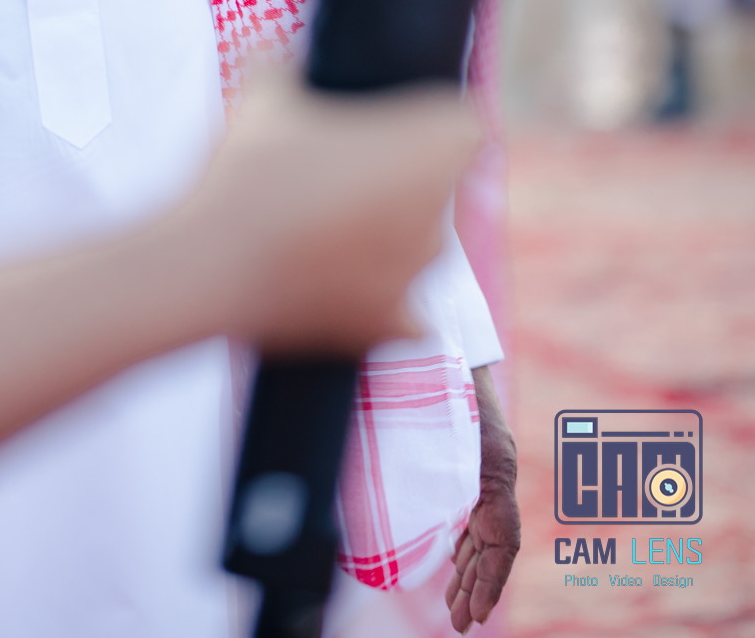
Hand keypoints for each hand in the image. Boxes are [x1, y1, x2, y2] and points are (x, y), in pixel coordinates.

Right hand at [183, 72, 478, 353]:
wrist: (211, 260)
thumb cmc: (248, 169)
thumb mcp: (265, 92)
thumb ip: (287, 63)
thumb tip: (275, 37)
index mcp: (428, 145)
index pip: (462, 124)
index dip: (428, 121)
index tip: (388, 123)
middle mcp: (438, 211)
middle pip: (439, 184)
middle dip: (404, 177)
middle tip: (341, 171)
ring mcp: (418, 272)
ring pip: (423, 243)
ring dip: (392, 234)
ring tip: (326, 225)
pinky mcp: (392, 323)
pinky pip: (410, 311)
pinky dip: (386, 300)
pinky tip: (341, 282)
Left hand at [446, 366, 519, 630]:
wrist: (449, 334)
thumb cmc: (448, 374)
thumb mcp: (449, 417)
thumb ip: (443, 459)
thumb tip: (438, 510)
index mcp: (497, 470)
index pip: (505, 541)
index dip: (492, 581)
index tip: (478, 612)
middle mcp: (495, 476)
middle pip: (493, 546)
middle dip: (478, 588)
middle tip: (460, 625)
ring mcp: (484, 472)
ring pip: (483, 536)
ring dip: (470, 574)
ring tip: (455, 611)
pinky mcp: (470, 467)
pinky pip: (474, 517)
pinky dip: (464, 546)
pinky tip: (453, 564)